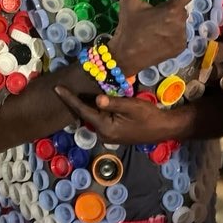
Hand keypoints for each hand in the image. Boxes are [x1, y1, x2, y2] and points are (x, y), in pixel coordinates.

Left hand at [54, 85, 170, 144]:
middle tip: (63, 87)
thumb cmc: (149, 116)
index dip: (70, 99)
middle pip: (85, 114)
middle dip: (76, 101)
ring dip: (86, 104)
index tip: (57, 89)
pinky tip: (93, 100)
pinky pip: (100, 119)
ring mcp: (109, 135)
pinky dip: (95, 109)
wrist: (164, 128)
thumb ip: (113, 103)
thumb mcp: (131, 106)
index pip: (83, 111)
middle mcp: (104, 134)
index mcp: (106, 128)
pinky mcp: (114, 133)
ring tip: (74, 91)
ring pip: (93, 116)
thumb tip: (97, 99)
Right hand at [109, 0, 210, 75]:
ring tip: (154, 30)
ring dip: (171, 23)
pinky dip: (172, 35)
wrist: (126, 56)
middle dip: (169, 10)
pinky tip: (159, 39)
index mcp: (170, 10)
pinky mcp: (180, 48)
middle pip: (179, 10)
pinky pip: (180, 36)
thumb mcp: (128, 2)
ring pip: (180, 23)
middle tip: (152, 18)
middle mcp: (180, 23)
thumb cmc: (128, 27)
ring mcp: (182, 37)